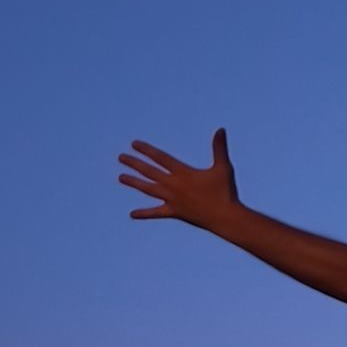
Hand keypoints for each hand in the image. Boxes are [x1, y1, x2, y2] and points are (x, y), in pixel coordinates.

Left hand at [120, 129, 246, 224]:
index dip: (147, 150)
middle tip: (121, 157)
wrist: (224, 217)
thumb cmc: (225, 191)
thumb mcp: (223, 167)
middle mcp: (174, 185)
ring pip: (149, 189)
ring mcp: (172, 200)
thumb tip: (221, 128)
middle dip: (135, 163)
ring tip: (121, 178)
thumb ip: (219, 147)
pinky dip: (145, 213)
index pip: (160, 157)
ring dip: (134, 183)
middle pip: (150, 172)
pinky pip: (156, 213)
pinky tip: (132, 214)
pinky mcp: (175, 212)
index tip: (134, 144)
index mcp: (183, 172)